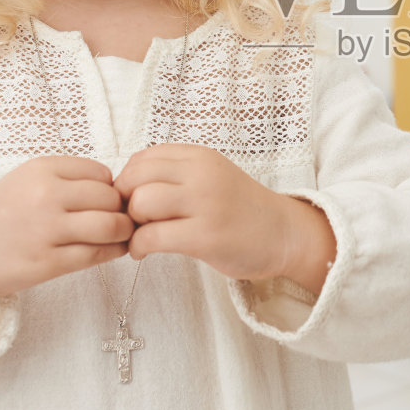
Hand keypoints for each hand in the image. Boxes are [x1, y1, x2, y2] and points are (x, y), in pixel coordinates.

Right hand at [0, 156, 134, 314]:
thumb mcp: (28, 180)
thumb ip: (67, 181)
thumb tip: (119, 192)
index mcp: (42, 169)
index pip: (102, 174)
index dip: (110, 190)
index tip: (104, 203)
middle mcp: (45, 195)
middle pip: (111, 199)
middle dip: (121, 211)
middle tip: (120, 222)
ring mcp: (46, 229)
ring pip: (111, 226)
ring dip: (123, 233)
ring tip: (118, 237)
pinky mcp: (46, 262)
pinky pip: (97, 254)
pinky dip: (112, 252)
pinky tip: (108, 251)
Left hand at [116, 145, 337, 294]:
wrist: (285, 233)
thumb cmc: (241, 209)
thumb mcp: (210, 176)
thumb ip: (175, 174)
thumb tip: (125, 186)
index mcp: (200, 157)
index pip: (142, 158)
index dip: (126, 182)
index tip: (132, 202)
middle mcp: (202, 174)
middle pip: (135, 178)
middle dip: (124, 202)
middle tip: (133, 221)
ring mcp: (205, 204)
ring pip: (141, 203)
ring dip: (131, 224)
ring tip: (140, 235)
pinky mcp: (206, 237)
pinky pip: (152, 236)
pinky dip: (138, 246)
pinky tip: (144, 252)